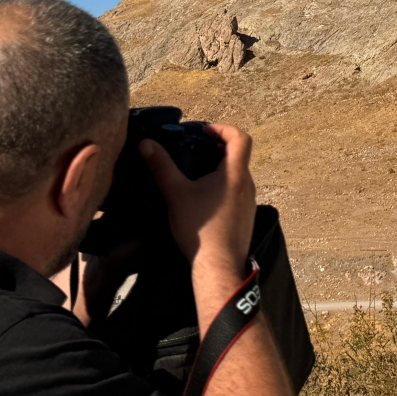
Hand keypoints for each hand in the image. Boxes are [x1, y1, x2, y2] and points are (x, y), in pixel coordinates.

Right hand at [141, 123, 256, 278]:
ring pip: (237, 177)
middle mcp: (248, 185)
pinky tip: (203, 201)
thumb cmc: (201, 229)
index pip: (240, 138)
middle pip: (238, 156)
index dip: (223, 129)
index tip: (204, 132)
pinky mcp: (245, 218)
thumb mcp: (176, 193)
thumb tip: (146, 144)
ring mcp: (249, 203)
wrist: (219, 267)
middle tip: (195, 151)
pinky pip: (237, 194)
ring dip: (220, 170)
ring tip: (196, 176)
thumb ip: (161, 167)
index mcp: (235, 174)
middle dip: (217, 149)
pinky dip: (223, 189)